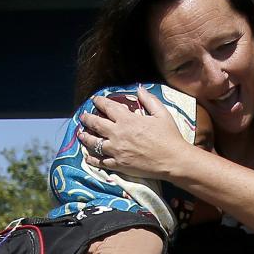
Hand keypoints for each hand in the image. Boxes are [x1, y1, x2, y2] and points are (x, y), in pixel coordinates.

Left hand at [78, 86, 193, 178]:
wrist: (173, 161)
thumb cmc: (169, 137)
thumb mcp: (162, 114)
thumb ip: (149, 100)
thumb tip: (139, 88)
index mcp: (128, 120)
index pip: (108, 107)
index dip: (99, 102)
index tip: (94, 100)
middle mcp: (118, 134)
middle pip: (96, 124)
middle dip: (87, 119)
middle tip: (82, 117)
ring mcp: (116, 151)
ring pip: (94, 143)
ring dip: (85, 137)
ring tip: (80, 134)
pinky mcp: (118, 164)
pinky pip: (101, 162)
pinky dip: (92, 159)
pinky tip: (87, 157)